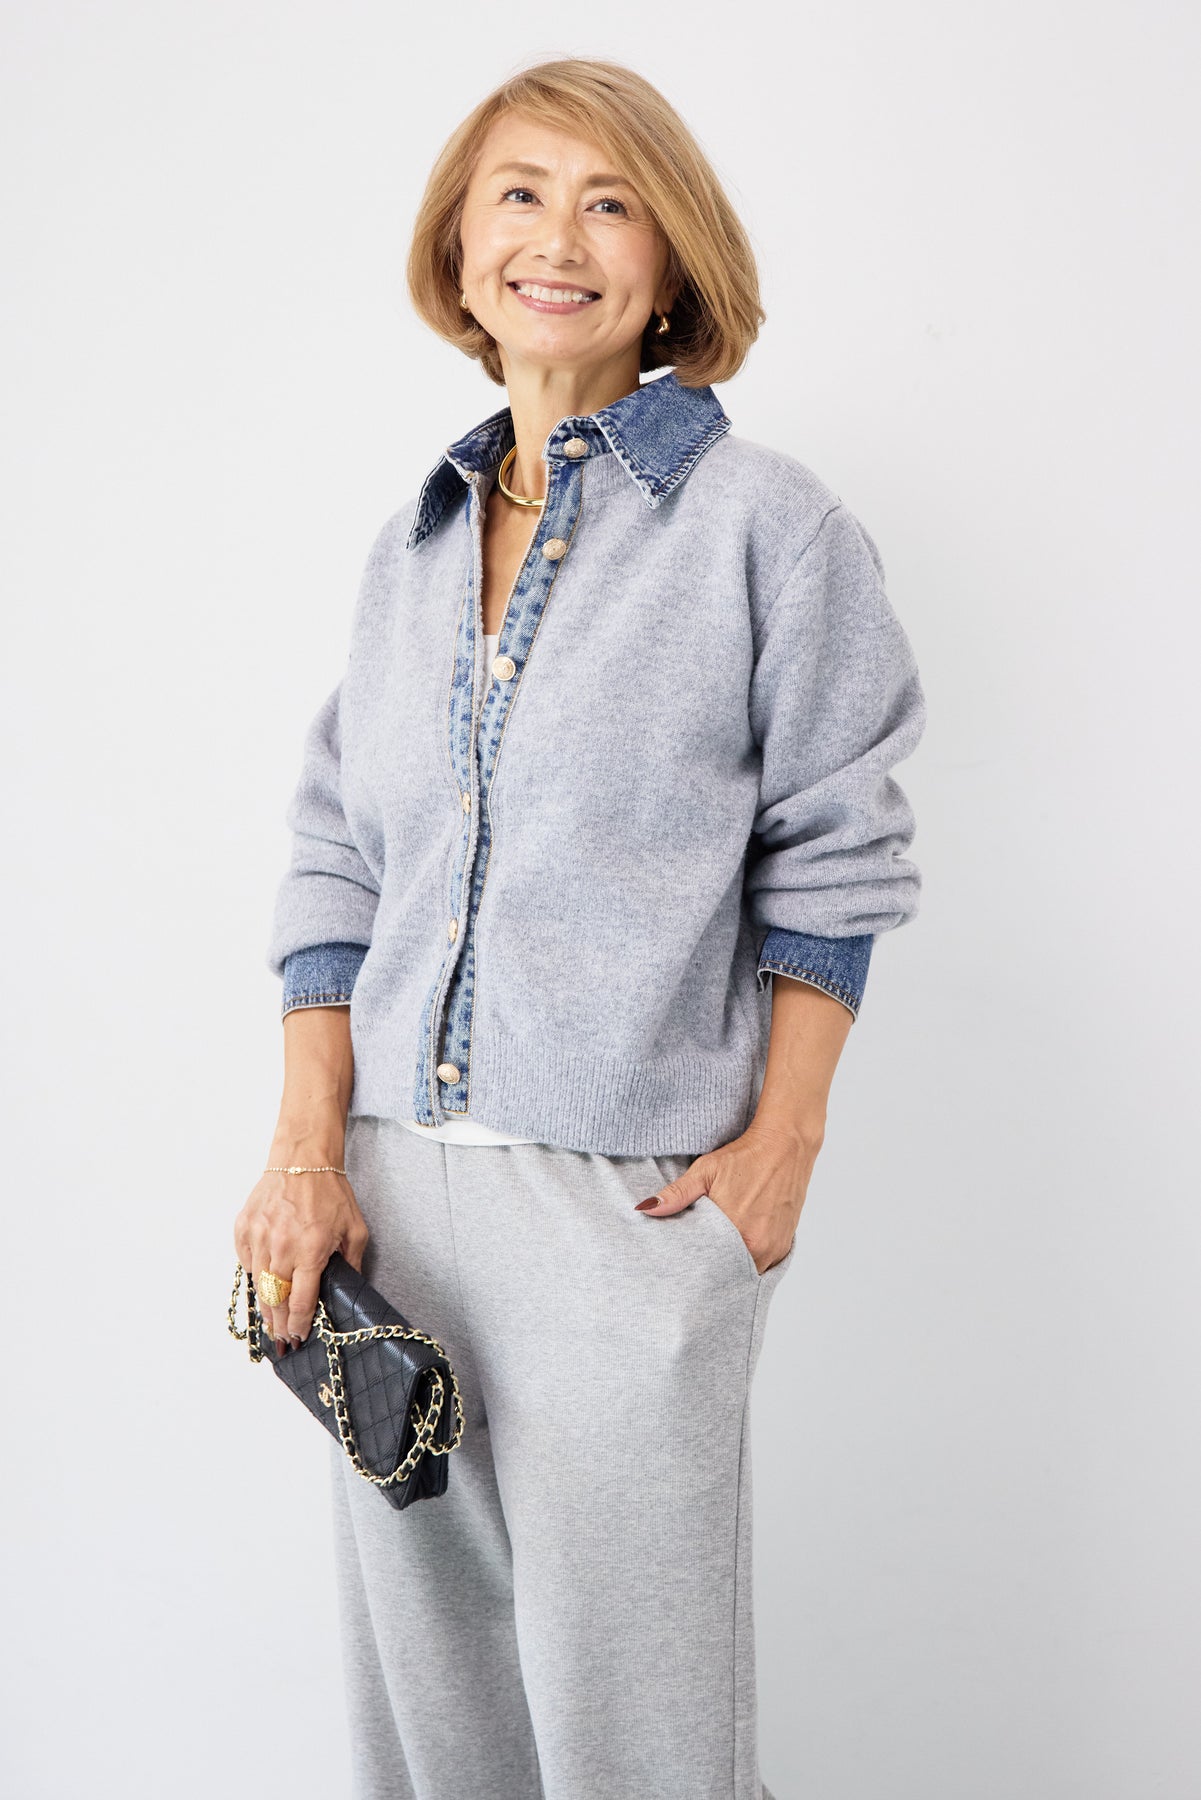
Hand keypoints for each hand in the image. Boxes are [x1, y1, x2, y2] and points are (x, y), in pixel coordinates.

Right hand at [233, 1162, 368, 1354]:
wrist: (302, 1160)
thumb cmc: (330, 1193)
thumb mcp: (355, 1229)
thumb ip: (352, 1263)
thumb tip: (348, 1288)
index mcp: (311, 1250)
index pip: (302, 1301)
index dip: (300, 1324)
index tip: (300, 1336)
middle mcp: (282, 1247)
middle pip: (276, 1299)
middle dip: (280, 1323)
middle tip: (283, 1339)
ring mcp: (259, 1238)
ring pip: (259, 1285)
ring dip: (265, 1307)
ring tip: (271, 1322)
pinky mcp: (244, 1229)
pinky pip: (246, 1263)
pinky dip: (254, 1276)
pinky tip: (264, 1285)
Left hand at [634, 1121, 821, 1273]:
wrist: (786, 1144)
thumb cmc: (746, 1156)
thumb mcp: (705, 1171)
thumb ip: (677, 1194)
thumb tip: (644, 1208)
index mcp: (739, 1235)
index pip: (711, 1269)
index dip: (697, 1269)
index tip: (684, 1266)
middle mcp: (761, 1247)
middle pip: (730, 1273)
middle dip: (714, 1270)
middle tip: (697, 1261)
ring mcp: (776, 1247)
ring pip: (748, 1270)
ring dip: (733, 1265)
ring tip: (717, 1252)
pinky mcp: (785, 1242)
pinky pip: (764, 1263)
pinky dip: (750, 1258)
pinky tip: (738, 1245)